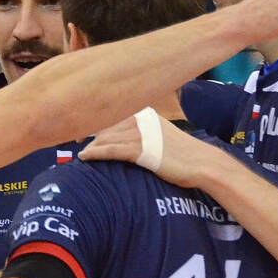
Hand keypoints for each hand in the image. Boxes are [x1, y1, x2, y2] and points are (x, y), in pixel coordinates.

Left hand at [80, 112, 216, 189]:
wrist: (202, 163)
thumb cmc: (185, 154)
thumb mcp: (164, 136)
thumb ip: (147, 132)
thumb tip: (131, 140)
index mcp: (146, 114)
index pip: (114, 114)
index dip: (96, 121)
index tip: (83, 128)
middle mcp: (141, 120)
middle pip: (105, 125)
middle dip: (88, 132)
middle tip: (76, 140)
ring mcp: (141, 134)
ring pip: (105, 137)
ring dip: (90, 145)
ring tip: (81, 154)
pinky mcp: (140, 150)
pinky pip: (110, 150)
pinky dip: (94, 153)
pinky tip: (84, 157)